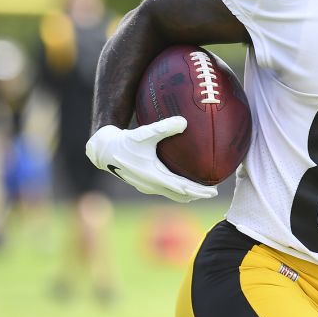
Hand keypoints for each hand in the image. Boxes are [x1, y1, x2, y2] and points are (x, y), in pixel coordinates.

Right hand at [85, 117, 217, 202]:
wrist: (105, 150)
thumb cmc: (126, 141)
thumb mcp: (145, 133)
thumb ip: (165, 127)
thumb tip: (185, 122)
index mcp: (154, 176)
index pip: (182, 188)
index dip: (198, 191)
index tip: (213, 191)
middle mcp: (152, 185)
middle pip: (180, 194)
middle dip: (197, 194)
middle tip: (213, 192)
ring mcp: (147, 186)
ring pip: (172, 194)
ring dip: (187, 193)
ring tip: (200, 190)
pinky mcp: (144, 183)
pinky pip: (165, 189)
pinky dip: (176, 189)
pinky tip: (181, 182)